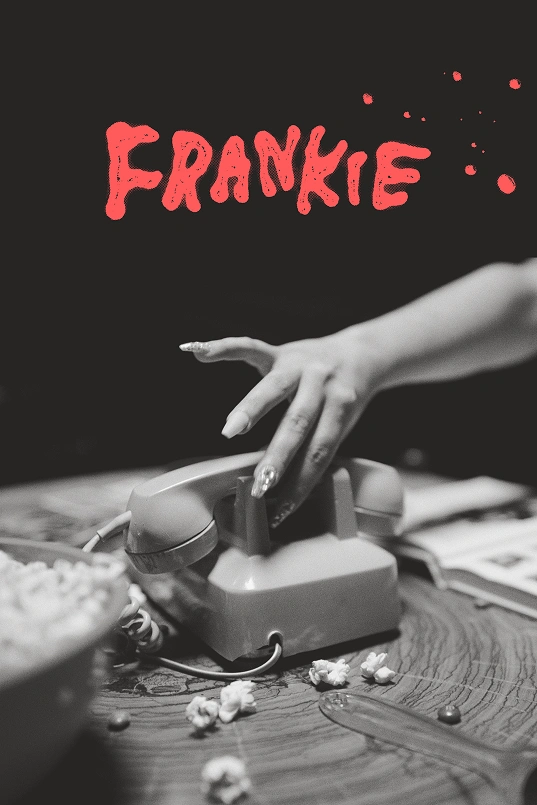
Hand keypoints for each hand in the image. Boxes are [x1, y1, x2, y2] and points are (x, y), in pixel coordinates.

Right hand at [180, 331, 385, 526]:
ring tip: (230, 431)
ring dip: (251, 410)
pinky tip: (196, 352)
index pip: (320, 451)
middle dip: (278, 456)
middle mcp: (322, 383)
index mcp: (341, 407)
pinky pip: (250, 347)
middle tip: (260, 484)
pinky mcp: (280, 351)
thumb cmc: (345, 400)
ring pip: (274, 388)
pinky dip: (222, 348)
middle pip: (298, 422)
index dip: (301, 484)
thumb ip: (312, 446)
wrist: (361, 354)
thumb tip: (280, 485)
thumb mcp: (340, 424)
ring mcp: (299, 363)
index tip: (280, 512)